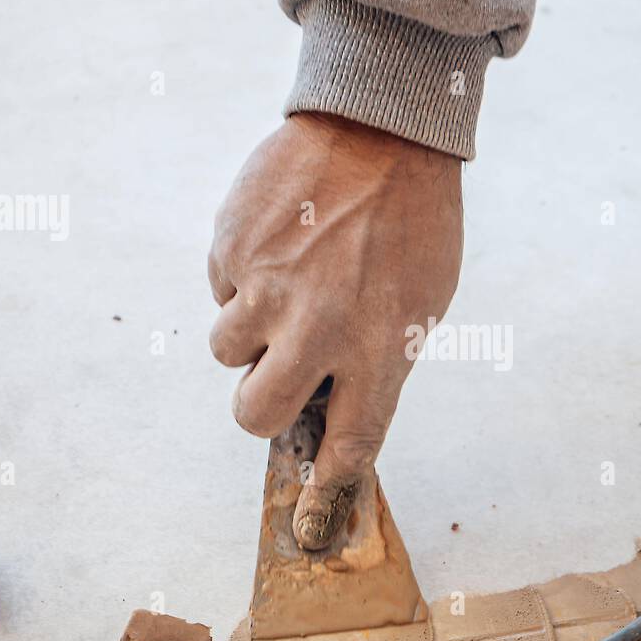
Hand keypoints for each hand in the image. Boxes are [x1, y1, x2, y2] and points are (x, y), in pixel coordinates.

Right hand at [209, 113, 462, 548]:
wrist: (381, 131)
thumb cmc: (412, 223)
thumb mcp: (421, 302)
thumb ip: (376, 359)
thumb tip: (335, 407)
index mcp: (378, 348)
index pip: (348, 442)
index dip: (326, 484)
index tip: (313, 509)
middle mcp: (318, 328)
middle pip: (255, 414)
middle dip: (257, 405)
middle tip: (273, 377)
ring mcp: (268, 288)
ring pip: (225, 351)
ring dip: (248, 332)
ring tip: (286, 286)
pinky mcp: (232, 249)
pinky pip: (219, 289)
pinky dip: (241, 277)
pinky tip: (280, 242)